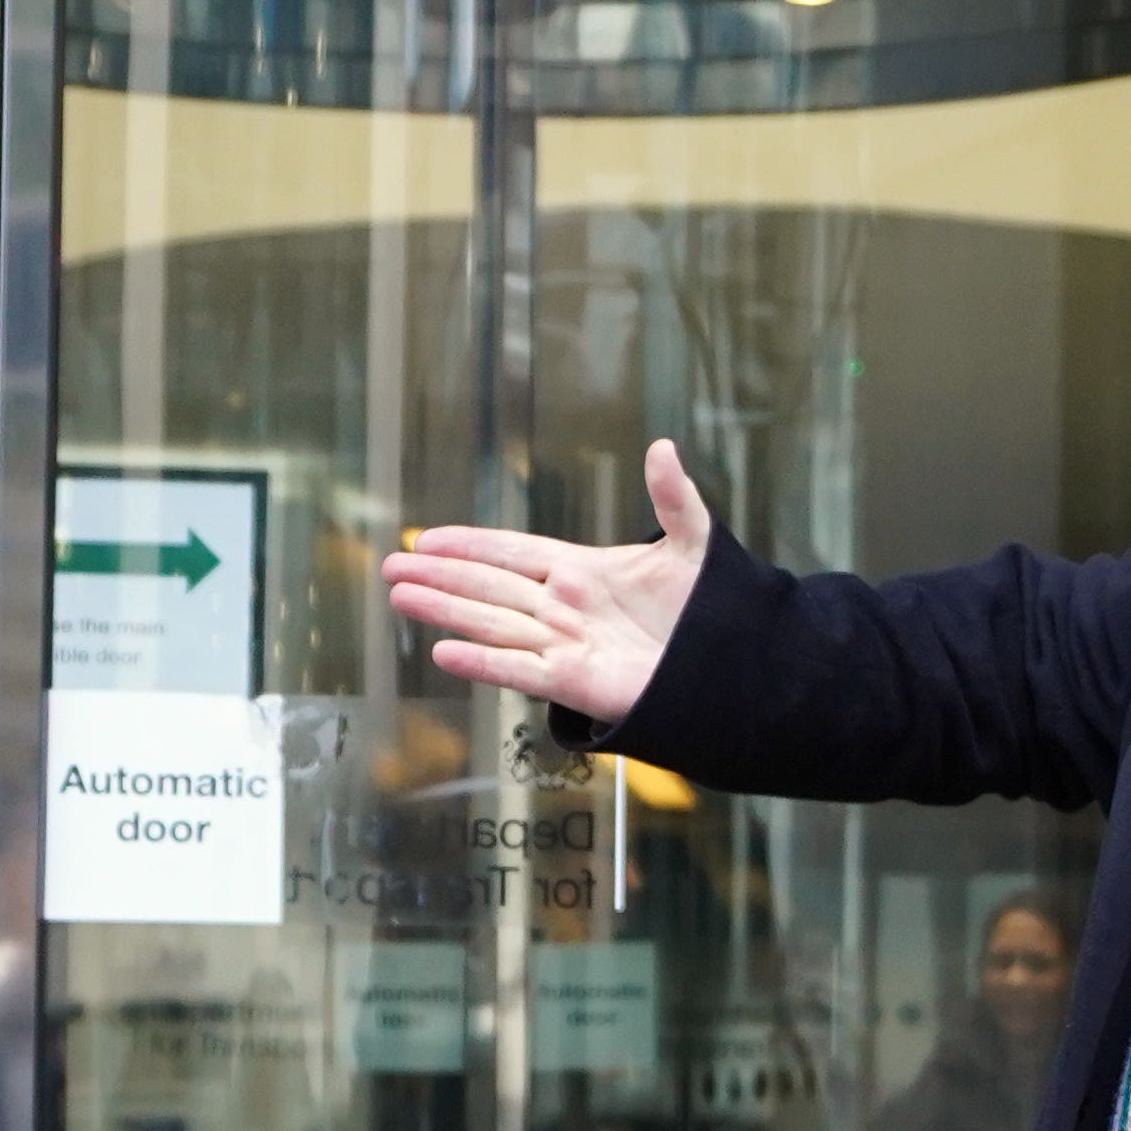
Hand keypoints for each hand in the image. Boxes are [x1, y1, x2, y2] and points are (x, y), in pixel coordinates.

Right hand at [379, 439, 715, 726]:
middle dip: (440, 575)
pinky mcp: (576, 683)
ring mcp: (567, 645)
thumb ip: (674, 498)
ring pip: (493, 623)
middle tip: (393, 565)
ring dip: (446, 610)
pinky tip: (444, 651)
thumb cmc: (716, 613)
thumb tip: (663, 447)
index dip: (471, 545)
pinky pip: (520, 670)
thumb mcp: (695, 546)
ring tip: (400, 596)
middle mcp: (566, 608)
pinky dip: (483, 662)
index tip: (429, 538)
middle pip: (489, 586)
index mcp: (584, 572)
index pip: (514, 552)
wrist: (737, 669)